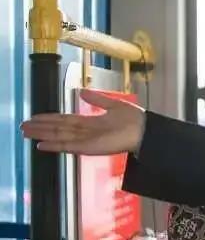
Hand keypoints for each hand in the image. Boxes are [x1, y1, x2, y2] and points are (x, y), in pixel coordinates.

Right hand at [20, 89, 145, 154]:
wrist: (145, 130)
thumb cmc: (134, 119)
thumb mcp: (112, 104)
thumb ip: (96, 99)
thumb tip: (80, 91)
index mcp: (92, 122)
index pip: (65, 120)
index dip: (50, 118)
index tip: (35, 117)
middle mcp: (86, 132)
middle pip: (58, 129)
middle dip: (41, 127)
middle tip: (23, 126)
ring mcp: (87, 141)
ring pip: (59, 137)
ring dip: (42, 135)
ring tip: (26, 133)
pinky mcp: (89, 148)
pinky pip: (68, 146)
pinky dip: (54, 146)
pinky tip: (41, 145)